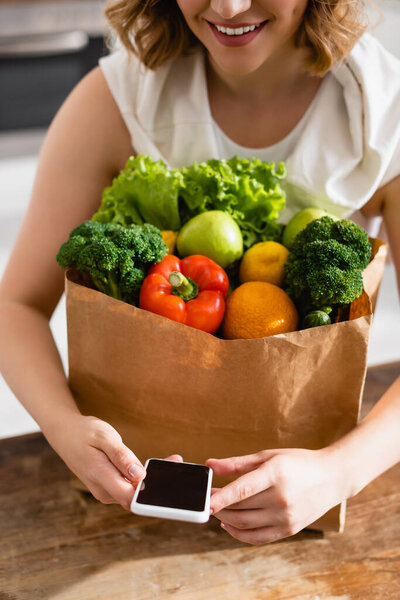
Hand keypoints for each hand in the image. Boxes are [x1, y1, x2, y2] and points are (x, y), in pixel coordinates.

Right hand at [46, 413, 182, 510]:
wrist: (66, 434)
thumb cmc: (85, 432)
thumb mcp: (104, 437)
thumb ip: (121, 457)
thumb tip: (140, 475)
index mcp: (101, 478)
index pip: (132, 499)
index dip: (154, 495)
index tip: (170, 478)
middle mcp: (105, 491)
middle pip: (138, 497)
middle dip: (160, 485)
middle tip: (177, 464)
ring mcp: (107, 492)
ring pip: (137, 493)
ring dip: (155, 480)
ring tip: (173, 461)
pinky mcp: (111, 488)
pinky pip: (131, 487)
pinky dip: (145, 478)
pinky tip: (159, 465)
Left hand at [206, 448, 343, 544]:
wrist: (332, 477)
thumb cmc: (297, 462)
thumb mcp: (268, 456)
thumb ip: (238, 463)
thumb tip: (210, 464)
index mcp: (276, 474)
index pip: (243, 489)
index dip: (221, 497)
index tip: (204, 502)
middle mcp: (281, 498)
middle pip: (241, 507)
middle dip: (219, 505)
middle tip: (206, 498)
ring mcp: (286, 517)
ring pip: (245, 524)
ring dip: (226, 519)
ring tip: (216, 510)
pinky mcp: (289, 530)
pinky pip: (257, 538)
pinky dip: (239, 533)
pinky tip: (229, 525)